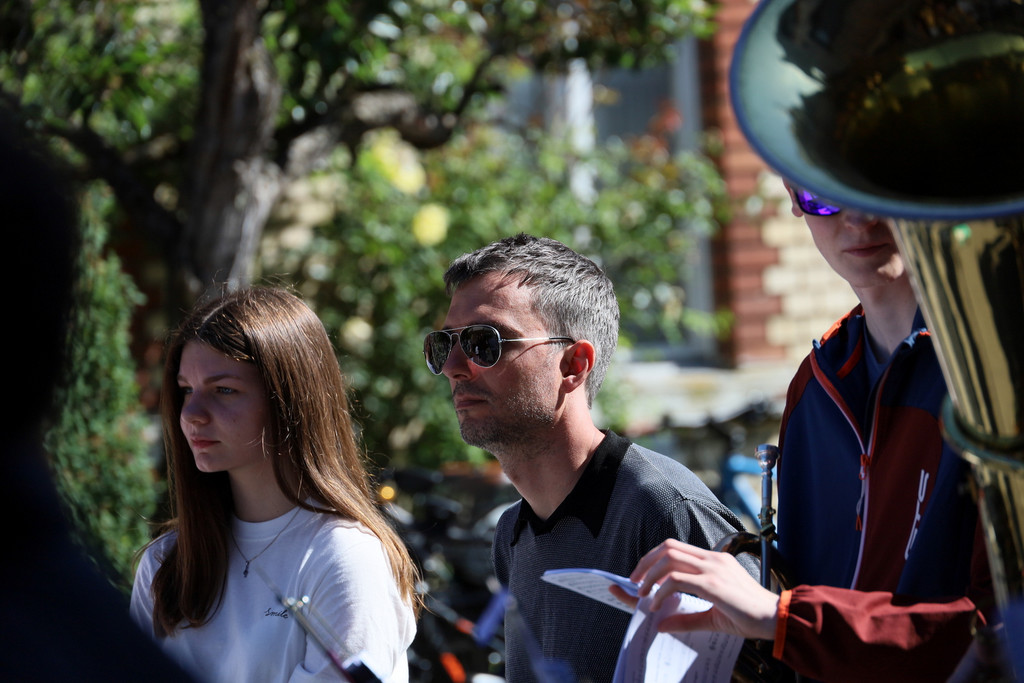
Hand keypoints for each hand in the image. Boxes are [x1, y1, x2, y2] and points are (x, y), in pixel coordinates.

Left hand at [628, 539, 779, 639]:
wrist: (778, 619)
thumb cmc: (751, 617)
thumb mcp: (713, 616)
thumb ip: (687, 618)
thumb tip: (661, 624)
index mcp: (715, 560)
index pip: (677, 548)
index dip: (654, 558)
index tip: (640, 575)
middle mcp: (713, 558)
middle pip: (668, 547)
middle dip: (646, 562)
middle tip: (634, 582)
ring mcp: (714, 568)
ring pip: (669, 559)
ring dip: (649, 575)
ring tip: (642, 593)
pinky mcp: (714, 584)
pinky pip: (677, 580)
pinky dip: (661, 591)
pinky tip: (656, 604)